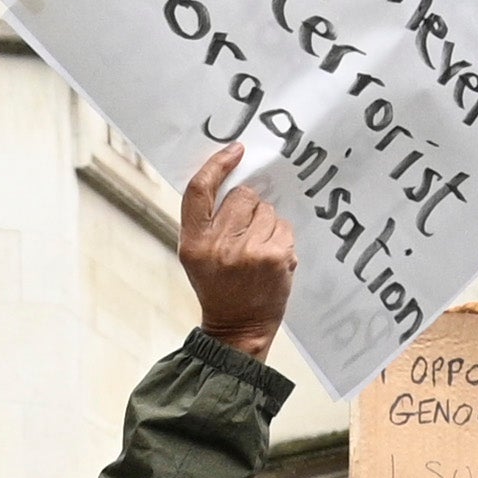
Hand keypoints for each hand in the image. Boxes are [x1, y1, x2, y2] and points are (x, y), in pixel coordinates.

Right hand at [177, 141, 298, 363]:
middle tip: (243, 236)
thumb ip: (206, 220)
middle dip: (246, 208)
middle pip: (241, 195)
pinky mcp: (276, 256)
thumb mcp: (196, 255)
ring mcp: (250, 251)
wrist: (239, 328)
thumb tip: (233, 175)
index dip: (217, 165)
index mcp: (193, 243)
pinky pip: (283, 225)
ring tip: (256, 252)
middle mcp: (219, 245)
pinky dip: (280, 237)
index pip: (200, 191)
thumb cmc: (218, 286)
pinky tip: (270, 259)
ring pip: (266, 209)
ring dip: (265, 224)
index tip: (235, 150)